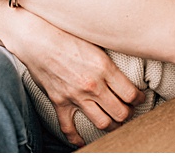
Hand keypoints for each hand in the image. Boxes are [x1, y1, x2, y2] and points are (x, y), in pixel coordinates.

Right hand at [11, 22, 143, 146]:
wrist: (35, 38)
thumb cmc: (64, 33)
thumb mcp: (94, 41)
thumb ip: (108, 59)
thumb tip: (120, 66)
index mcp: (104, 68)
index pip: (131, 94)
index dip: (139, 99)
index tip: (139, 98)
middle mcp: (92, 85)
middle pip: (121, 112)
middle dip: (128, 113)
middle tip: (128, 110)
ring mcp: (75, 96)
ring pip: (102, 123)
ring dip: (112, 125)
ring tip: (114, 121)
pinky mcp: (59, 102)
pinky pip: (69, 127)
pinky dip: (76, 137)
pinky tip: (81, 140)